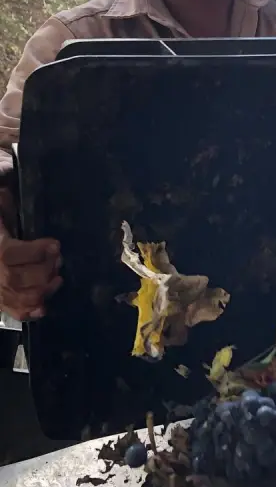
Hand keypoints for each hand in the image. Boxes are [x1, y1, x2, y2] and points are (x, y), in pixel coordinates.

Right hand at [0, 187, 61, 320]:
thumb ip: (4, 193)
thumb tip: (10, 175)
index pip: (10, 254)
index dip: (35, 252)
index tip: (55, 244)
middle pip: (16, 279)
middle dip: (43, 271)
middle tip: (59, 260)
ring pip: (16, 297)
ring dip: (41, 290)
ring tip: (57, 278)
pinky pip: (11, 310)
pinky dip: (27, 312)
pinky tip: (43, 306)